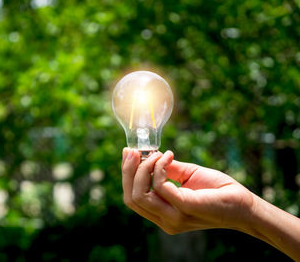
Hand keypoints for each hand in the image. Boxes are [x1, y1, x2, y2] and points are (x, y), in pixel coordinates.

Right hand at [121, 148, 253, 233]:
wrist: (245, 204)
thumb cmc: (218, 190)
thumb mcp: (186, 176)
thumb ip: (167, 170)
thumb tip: (150, 156)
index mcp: (163, 215)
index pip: (133, 199)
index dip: (127, 175)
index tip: (128, 153)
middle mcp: (165, 220)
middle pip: (131, 198)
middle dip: (128, 171)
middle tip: (133, 151)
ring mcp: (174, 217)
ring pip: (139, 194)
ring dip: (143, 168)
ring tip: (156, 154)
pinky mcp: (184, 207)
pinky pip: (159, 185)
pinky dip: (160, 166)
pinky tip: (169, 155)